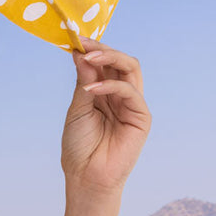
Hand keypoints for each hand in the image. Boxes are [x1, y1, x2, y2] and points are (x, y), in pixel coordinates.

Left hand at [61, 36, 151, 196]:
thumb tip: (80, 53)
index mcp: (103, 92)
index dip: (92, 48)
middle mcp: (119, 94)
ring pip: (131, 68)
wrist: (86, 177)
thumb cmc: (79, 146)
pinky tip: (91, 90)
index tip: (73, 38)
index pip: (104, 63)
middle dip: (102, 48)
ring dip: (109, 58)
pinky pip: (130, 92)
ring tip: (88, 57)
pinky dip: (111, 86)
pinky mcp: (141, 116)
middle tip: (82, 42)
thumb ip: (83, 82)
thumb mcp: (77, 109)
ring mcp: (132, 104)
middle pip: (120, 60)